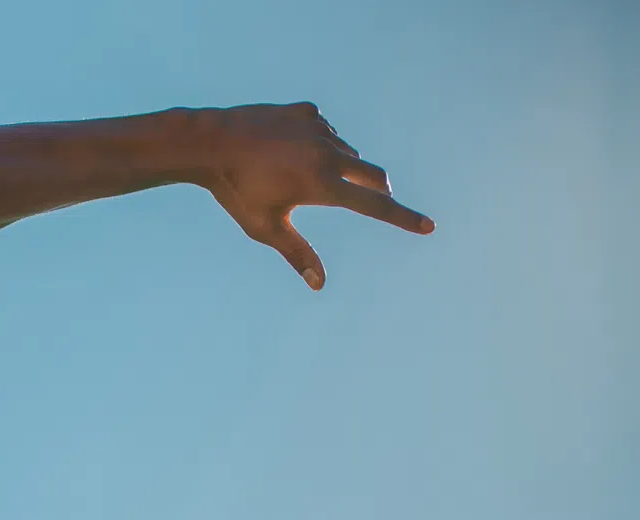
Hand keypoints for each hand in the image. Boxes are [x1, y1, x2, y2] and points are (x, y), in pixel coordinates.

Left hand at [190, 102, 434, 289]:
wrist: (211, 143)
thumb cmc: (236, 192)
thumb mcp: (265, 227)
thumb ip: (297, 253)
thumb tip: (319, 284)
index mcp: (323, 185)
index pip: (375, 207)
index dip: (404, 218)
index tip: (429, 226)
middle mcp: (329, 154)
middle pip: (373, 175)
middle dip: (378, 189)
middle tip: (374, 197)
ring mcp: (319, 129)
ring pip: (347, 152)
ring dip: (341, 166)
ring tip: (302, 174)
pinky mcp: (307, 112)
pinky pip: (326, 131)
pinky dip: (320, 143)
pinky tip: (291, 148)